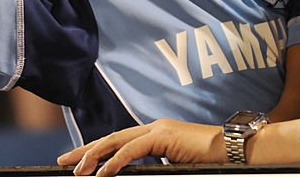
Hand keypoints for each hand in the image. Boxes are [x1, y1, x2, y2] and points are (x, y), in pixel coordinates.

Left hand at [57, 119, 223, 176]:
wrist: (236, 152)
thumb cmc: (211, 162)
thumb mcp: (177, 167)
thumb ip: (158, 169)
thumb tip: (137, 176)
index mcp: (157, 135)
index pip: (119, 142)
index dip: (97, 151)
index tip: (79, 163)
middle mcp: (154, 128)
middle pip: (112, 138)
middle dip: (86, 150)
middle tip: (63, 162)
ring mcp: (159, 129)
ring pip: (118, 140)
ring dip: (95, 155)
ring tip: (77, 171)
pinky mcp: (165, 135)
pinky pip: (134, 148)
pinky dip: (116, 161)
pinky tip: (103, 173)